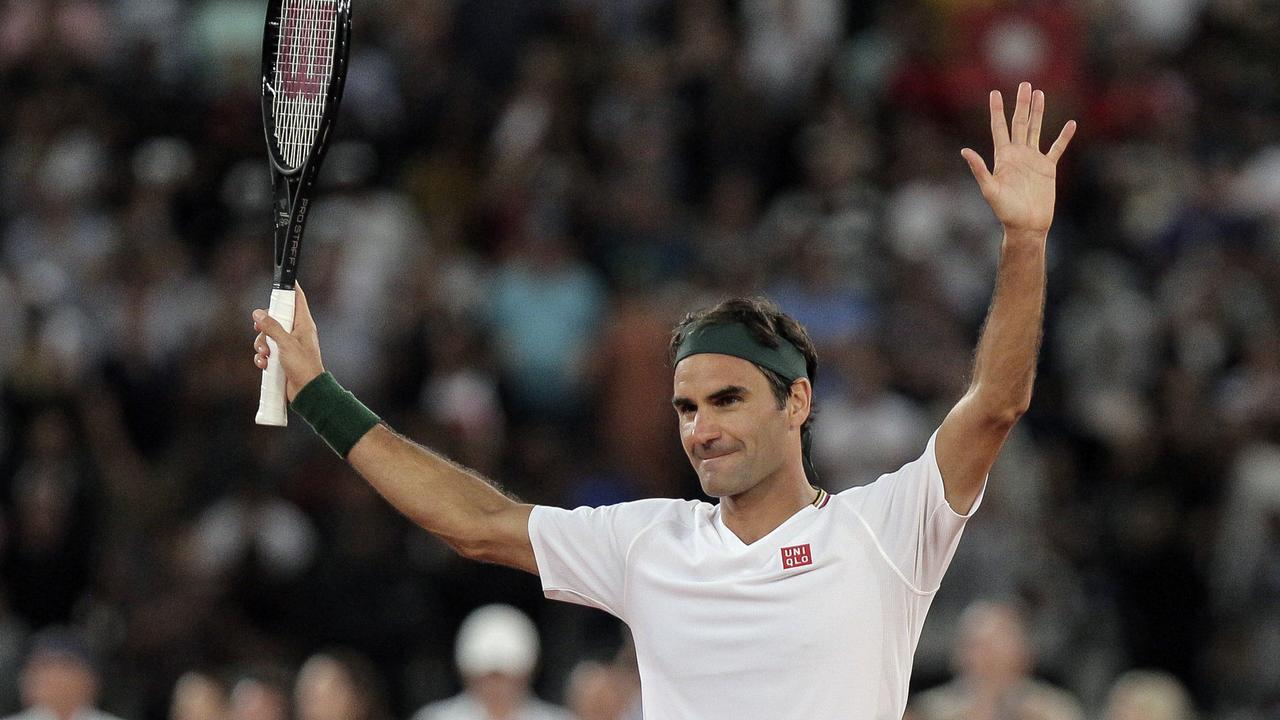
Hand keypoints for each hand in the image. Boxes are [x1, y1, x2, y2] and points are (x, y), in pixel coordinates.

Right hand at [253, 283, 324, 401]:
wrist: (307, 392)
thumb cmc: (303, 366)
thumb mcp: (285, 344)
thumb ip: (272, 327)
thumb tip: (258, 313)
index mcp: (304, 324)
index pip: (298, 299)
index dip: (290, 289)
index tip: (283, 279)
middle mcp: (297, 332)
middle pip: (276, 317)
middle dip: (264, 326)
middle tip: (259, 331)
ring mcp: (289, 345)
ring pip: (268, 336)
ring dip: (261, 345)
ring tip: (265, 355)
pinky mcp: (282, 358)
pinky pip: (267, 351)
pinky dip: (262, 357)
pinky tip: (264, 365)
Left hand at [962, 82, 1075, 235]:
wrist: (1026, 225)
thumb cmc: (1005, 211)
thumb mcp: (990, 189)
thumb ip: (979, 169)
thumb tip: (964, 150)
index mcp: (1003, 157)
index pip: (999, 127)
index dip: (997, 110)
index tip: (995, 92)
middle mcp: (1017, 155)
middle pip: (1020, 123)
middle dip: (1021, 104)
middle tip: (1024, 84)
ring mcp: (1033, 160)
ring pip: (1036, 130)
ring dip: (1038, 112)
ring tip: (1039, 94)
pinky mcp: (1047, 169)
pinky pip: (1057, 148)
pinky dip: (1063, 137)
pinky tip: (1070, 124)